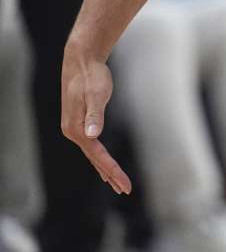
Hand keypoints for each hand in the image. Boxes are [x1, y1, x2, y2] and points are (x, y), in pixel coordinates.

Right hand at [61, 48, 130, 194]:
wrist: (82, 61)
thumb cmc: (91, 76)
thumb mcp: (95, 94)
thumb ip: (94, 115)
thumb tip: (92, 134)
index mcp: (76, 128)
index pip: (97, 155)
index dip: (112, 170)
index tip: (125, 183)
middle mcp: (73, 131)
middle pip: (94, 159)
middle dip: (110, 175)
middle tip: (126, 190)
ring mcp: (75, 128)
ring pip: (93, 155)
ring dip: (105, 170)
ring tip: (117, 185)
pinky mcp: (80, 124)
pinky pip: (91, 147)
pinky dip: (99, 159)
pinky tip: (104, 166)